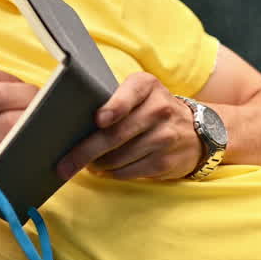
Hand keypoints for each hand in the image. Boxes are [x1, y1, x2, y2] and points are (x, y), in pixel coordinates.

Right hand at [0, 63, 38, 225]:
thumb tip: (10, 86)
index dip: (8, 76)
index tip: (18, 85)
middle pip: (1, 94)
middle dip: (28, 95)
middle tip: (39, 102)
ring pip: (11, 123)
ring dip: (32, 120)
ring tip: (38, 121)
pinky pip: (9, 151)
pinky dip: (25, 144)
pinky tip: (29, 143)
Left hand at [55, 72, 201, 180]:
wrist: (196, 132)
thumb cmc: (151, 110)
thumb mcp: (140, 94)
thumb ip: (113, 100)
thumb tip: (72, 123)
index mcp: (147, 86)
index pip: (130, 94)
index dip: (115, 107)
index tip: (99, 119)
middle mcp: (159, 109)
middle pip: (116, 134)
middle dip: (85, 152)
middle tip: (64, 164)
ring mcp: (165, 137)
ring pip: (119, 157)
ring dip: (96, 164)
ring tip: (86, 163)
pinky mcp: (165, 162)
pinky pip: (128, 171)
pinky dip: (111, 173)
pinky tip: (104, 170)